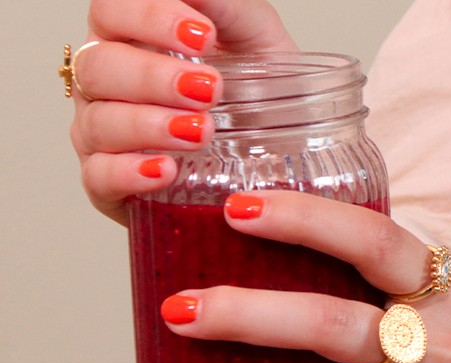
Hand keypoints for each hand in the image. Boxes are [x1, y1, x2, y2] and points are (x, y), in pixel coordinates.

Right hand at [70, 0, 296, 224]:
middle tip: (211, 89)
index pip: (112, 9)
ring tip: (202, 131)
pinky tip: (165, 169)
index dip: (150, 18)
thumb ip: (227, 6)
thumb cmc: (256, 91)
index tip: (203, 36)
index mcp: (132, 35)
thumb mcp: (255, 40)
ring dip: (148, 125)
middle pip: (99, 66)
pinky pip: (98, 177)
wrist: (278, 155)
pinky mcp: (110, 182)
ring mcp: (103, 132)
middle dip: (154, 78)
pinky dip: (129, 172)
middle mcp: (108, 81)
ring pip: (98, 122)